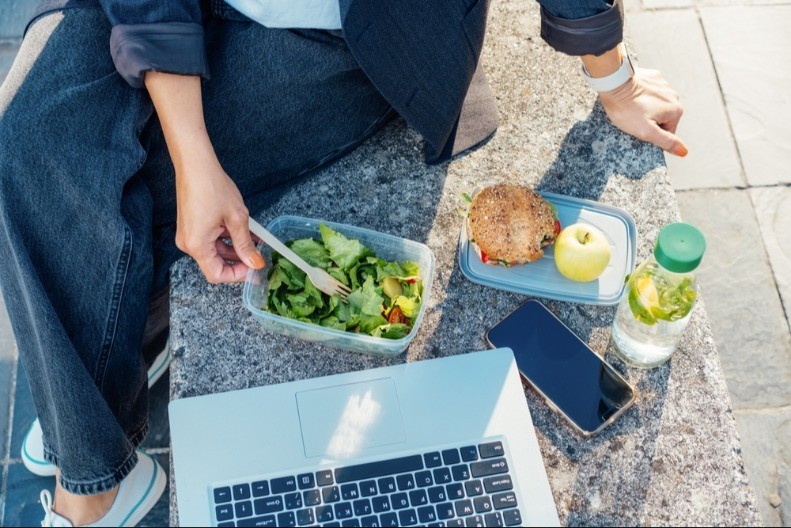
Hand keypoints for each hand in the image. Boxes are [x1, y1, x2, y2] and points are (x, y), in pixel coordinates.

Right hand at [144, 71, 264, 283]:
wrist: (195, 164)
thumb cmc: (212, 187)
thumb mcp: (236, 218)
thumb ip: (246, 245)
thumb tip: (255, 263)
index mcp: (197, 245)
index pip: (217, 275)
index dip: (237, 275)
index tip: (254, 269)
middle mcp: (188, 244)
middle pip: (215, 265)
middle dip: (238, 262)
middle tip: (258, 257)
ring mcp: (188, 235)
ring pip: (214, 252)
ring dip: (234, 250)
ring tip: (255, 243)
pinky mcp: (191, 227)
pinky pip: (210, 241)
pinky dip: (227, 240)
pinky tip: (244, 234)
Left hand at [599, 69, 686, 156]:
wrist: (615, 83)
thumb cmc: (627, 109)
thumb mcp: (646, 131)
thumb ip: (666, 142)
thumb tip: (684, 152)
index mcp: (676, 110)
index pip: (667, 132)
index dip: (651, 134)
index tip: (638, 128)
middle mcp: (674, 96)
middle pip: (662, 117)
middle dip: (649, 120)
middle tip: (633, 118)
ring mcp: (664, 84)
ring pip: (655, 104)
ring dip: (645, 107)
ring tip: (631, 107)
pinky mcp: (653, 76)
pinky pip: (649, 91)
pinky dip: (641, 95)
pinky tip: (631, 95)